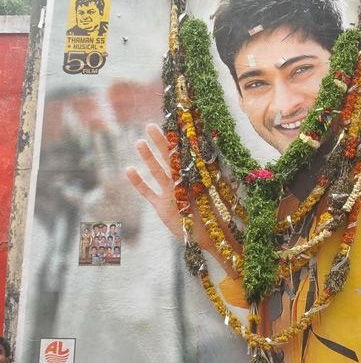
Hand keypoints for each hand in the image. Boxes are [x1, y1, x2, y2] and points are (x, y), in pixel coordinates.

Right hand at [126, 124, 230, 271]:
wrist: (213, 237)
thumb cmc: (223, 215)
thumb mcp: (225, 191)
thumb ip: (224, 174)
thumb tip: (229, 154)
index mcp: (197, 176)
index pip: (187, 154)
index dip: (180, 140)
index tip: (174, 124)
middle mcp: (182, 182)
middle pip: (169, 158)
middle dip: (160, 142)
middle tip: (151, 126)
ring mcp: (170, 193)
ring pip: (157, 171)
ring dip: (148, 157)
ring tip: (140, 142)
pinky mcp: (161, 206)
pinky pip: (148, 192)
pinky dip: (138, 182)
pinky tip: (129, 169)